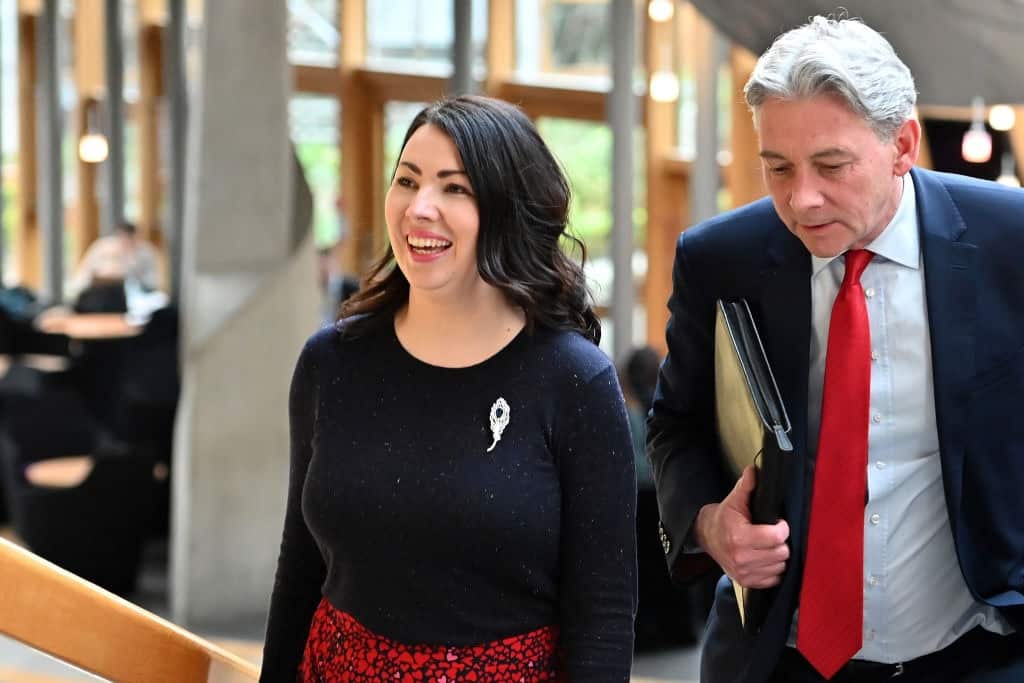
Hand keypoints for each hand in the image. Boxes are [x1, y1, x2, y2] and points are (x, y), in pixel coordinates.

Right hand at [694, 466, 789, 588]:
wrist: (707, 537)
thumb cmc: (723, 519)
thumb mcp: (734, 500)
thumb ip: (747, 486)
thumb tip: (755, 470)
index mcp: (740, 537)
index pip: (777, 537)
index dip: (782, 527)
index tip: (778, 523)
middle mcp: (742, 558)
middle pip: (782, 553)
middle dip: (781, 542)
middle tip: (772, 534)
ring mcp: (744, 572)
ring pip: (780, 566)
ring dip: (777, 556)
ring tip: (768, 546)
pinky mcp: (747, 582)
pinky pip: (774, 579)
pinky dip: (773, 569)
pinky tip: (765, 558)